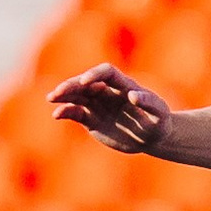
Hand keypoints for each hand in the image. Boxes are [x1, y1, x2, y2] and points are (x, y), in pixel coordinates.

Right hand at [48, 63, 171, 154]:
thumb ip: (149, 102)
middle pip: (86, 83)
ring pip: (77, 96)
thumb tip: (132, 95)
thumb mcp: (159, 113)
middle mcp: (108, 91)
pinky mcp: (92, 119)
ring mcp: (98, 105)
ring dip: (64, 96)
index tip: (86, 82)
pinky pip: (76, 113)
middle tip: (58, 92)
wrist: (152, 137)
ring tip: (51, 99)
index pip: (106, 73)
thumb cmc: (159, 121)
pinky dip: (66, 112)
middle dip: (72, 85)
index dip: (94, 74)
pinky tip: (57, 115)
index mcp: (124, 85)